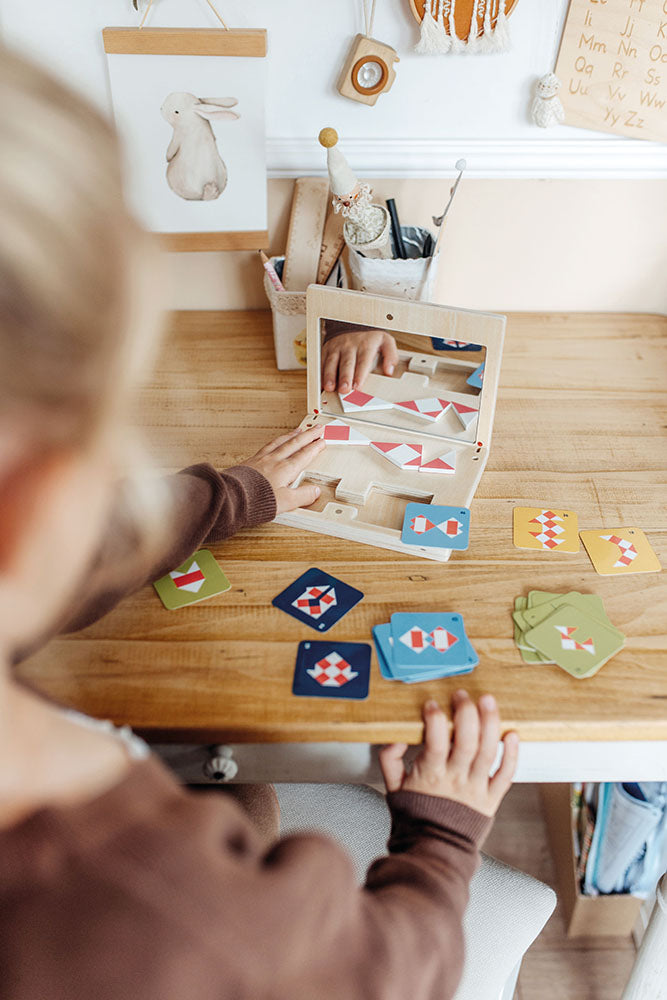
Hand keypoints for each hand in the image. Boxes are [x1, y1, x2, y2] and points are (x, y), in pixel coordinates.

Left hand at [243, 426, 324, 514]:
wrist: (233, 496)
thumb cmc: (257, 499)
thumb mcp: (286, 502)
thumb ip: (302, 496)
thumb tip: (315, 491)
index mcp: (286, 469)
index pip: (305, 455)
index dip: (315, 447)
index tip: (322, 441)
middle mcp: (275, 460)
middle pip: (295, 444)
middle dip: (308, 435)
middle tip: (317, 428)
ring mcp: (262, 458)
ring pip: (281, 442)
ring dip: (293, 435)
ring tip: (299, 430)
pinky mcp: (251, 460)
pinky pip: (268, 445)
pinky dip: (276, 440)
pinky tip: (275, 441)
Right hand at [322, 328, 398, 394]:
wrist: (353, 323)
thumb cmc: (370, 338)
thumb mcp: (386, 341)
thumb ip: (390, 356)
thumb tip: (389, 371)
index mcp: (365, 345)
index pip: (362, 361)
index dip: (359, 374)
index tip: (357, 386)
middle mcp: (350, 346)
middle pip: (346, 363)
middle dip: (344, 377)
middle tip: (344, 389)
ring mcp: (337, 347)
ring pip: (332, 362)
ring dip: (330, 376)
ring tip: (330, 387)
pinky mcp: (327, 349)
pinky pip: (322, 361)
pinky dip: (321, 372)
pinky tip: (322, 383)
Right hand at [379, 692, 518, 817]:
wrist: (434, 850)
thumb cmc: (414, 817)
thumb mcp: (393, 788)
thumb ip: (389, 760)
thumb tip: (396, 737)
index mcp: (430, 776)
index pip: (435, 742)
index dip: (435, 719)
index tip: (432, 704)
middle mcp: (456, 780)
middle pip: (467, 742)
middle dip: (466, 713)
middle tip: (461, 696)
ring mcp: (476, 789)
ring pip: (488, 752)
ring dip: (490, 722)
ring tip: (487, 701)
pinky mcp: (492, 798)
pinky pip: (506, 774)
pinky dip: (513, 753)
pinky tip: (512, 734)